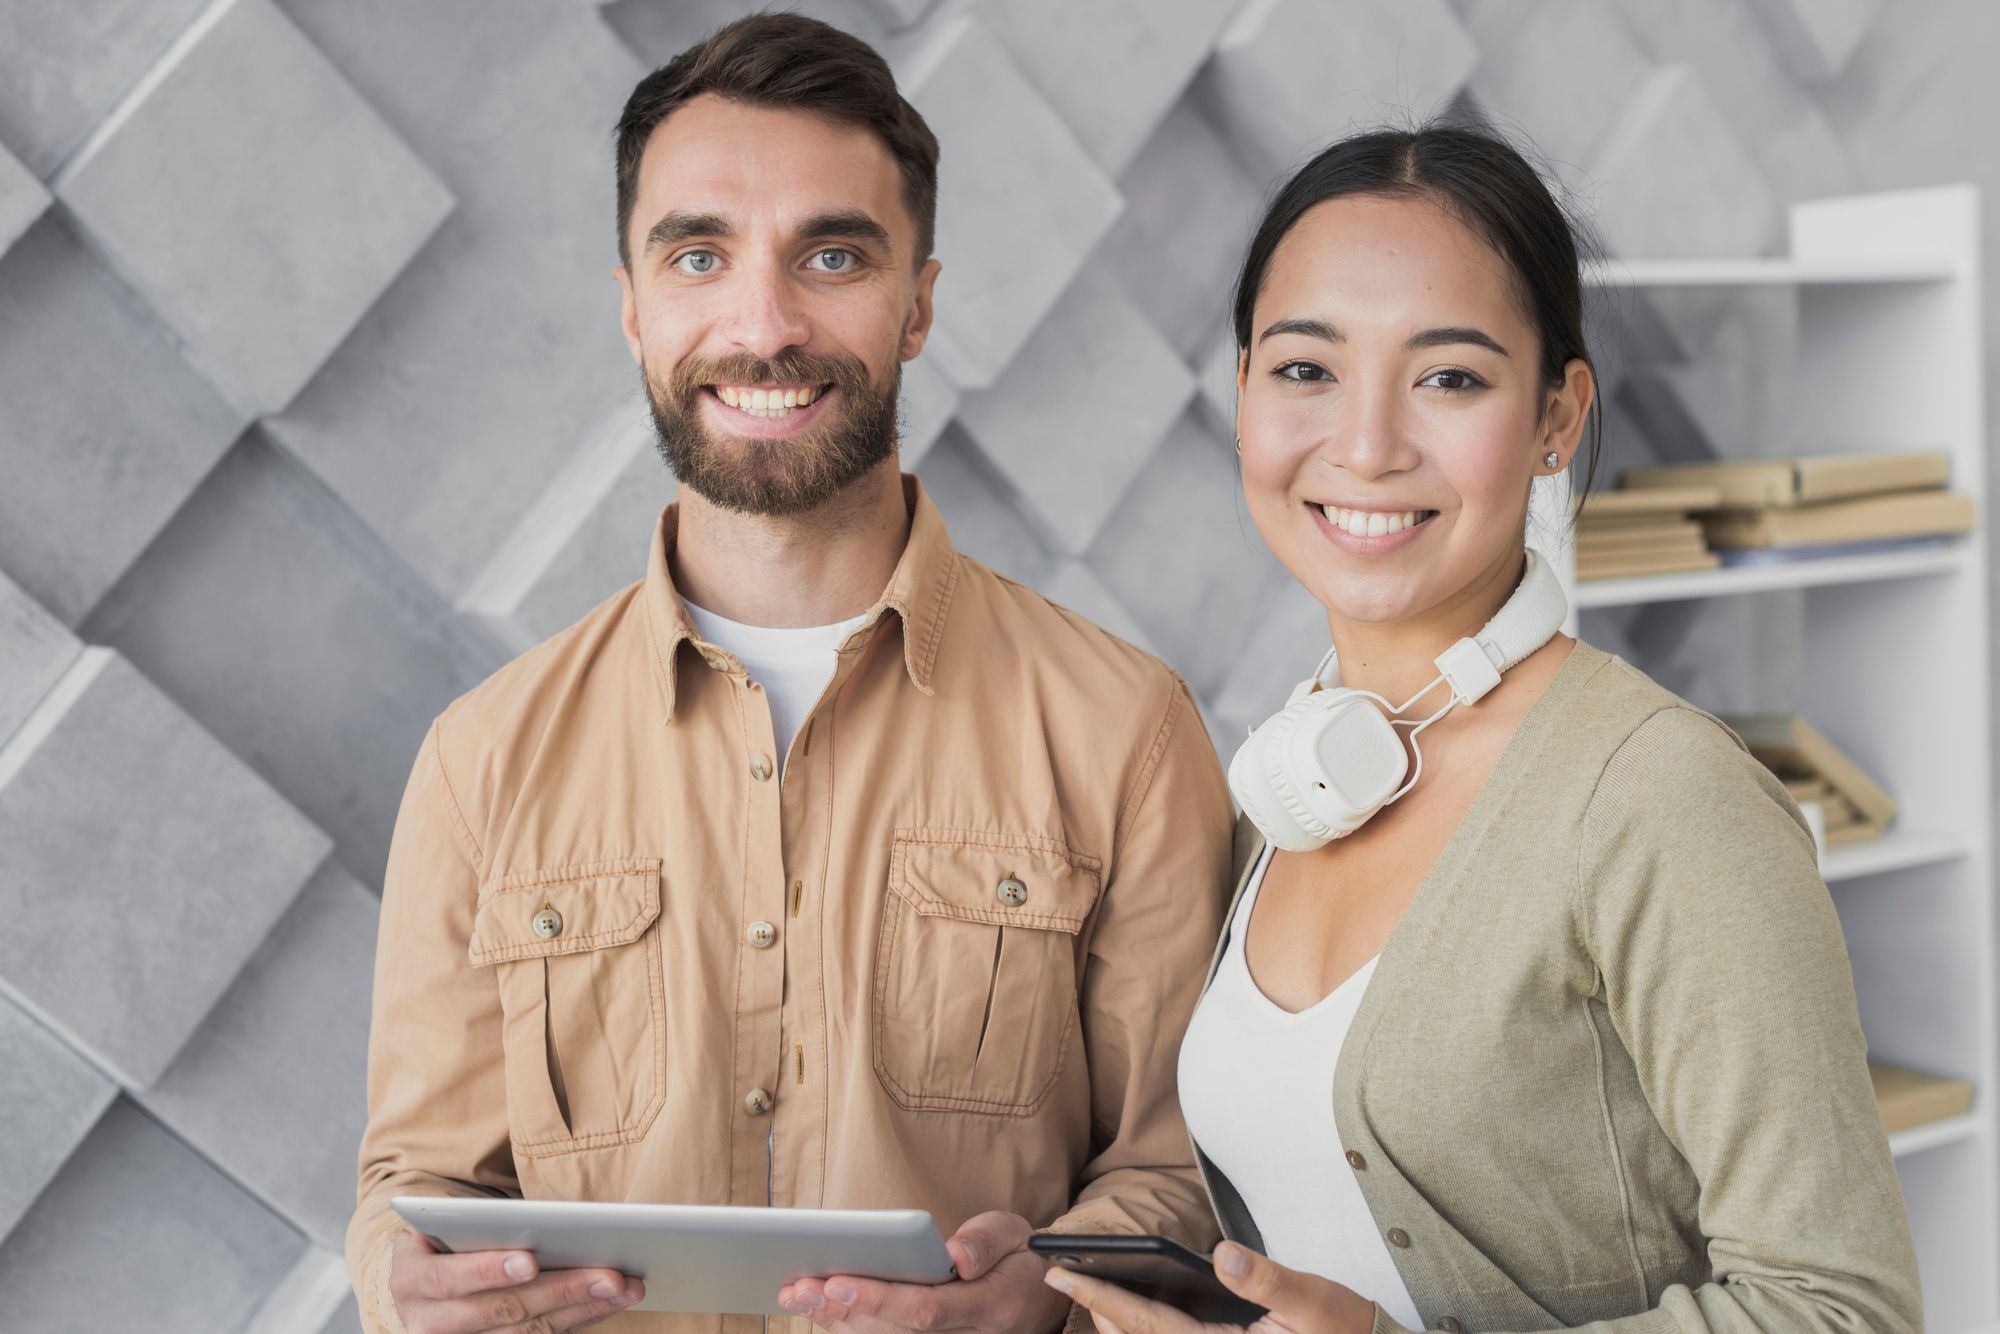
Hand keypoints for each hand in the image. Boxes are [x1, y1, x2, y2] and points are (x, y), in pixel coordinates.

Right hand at [388, 1225, 645, 1332]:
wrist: (423, 1277)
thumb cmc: (445, 1239)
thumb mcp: (447, 1225)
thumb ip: (481, 1225)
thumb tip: (552, 1221)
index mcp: (411, 1280)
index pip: (450, 1278)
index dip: (488, 1271)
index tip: (530, 1260)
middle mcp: (428, 1322)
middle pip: (501, 1310)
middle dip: (560, 1290)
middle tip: (610, 1274)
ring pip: (527, 1333)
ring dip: (582, 1308)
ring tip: (626, 1287)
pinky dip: (579, 1320)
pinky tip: (609, 1304)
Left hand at [778, 1211, 1069, 1332]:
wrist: (1035, 1298)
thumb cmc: (1017, 1258)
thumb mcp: (1015, 1235)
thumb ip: (986, 1242)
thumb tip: (955, 1256)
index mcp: (989, 1308)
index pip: (925, 1310)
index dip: (878, 1300)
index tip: (837, 1281)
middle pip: (893, 1331)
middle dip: (842, 1309)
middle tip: (799, 1286)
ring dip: (834, 1320)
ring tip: (794, 1293)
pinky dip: (845, 1325)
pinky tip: (814, 1306)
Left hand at [1042, 1241, 1373, 1333]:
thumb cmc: (1347, 1331)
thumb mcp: (1315, 1301)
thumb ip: (1267, 1280)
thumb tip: (1222, 1254)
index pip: (1146, 1324)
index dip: (1099, 1295)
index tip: (1059, 1273)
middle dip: (1097, 1309)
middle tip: (1060, 1274)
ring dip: (1118, 1322)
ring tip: (1087, 1287)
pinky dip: (1146, 1327)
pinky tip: (1135, 1306)